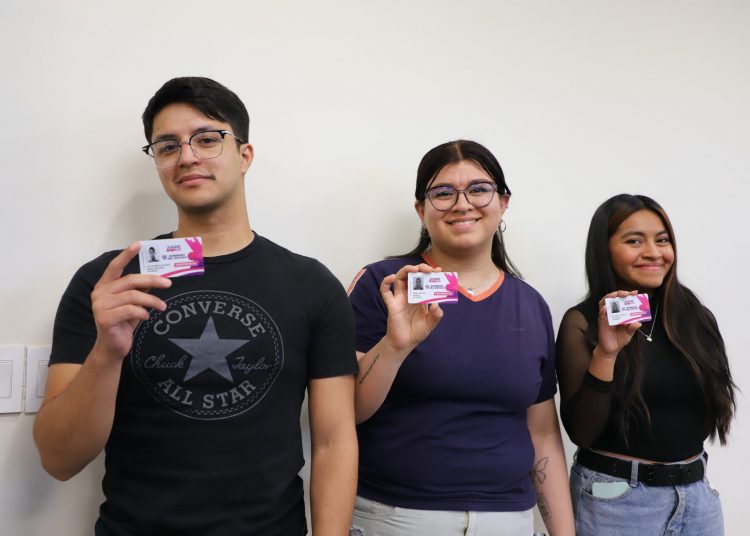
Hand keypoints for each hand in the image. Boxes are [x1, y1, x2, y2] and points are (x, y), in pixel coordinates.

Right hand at [91, 243, 171, 359]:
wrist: (112, 347)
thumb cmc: (123, 323)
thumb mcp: (133, 303)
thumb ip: (138, 290)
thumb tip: (155, 278)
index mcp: (105, 286)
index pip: (114, 266)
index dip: (126, 255)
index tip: (138, 244)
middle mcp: (99, 293)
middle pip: (130, 280)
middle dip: (152, 280)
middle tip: (168, 283)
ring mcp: (100, 305)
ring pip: (133, 296)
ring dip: (152, 301)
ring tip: (162, 307)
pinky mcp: (104, 318)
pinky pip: (131, 310)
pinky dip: (143, 312)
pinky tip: (147, 317)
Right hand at [380, 264, 443, 351]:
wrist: (405, 343)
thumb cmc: (417, 331)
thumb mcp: (431, 323)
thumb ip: (436, 314)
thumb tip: (436, 304)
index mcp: (420, 297)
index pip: (425, 281)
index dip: (431, 274)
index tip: (438, 270)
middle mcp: (410, 295)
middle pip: (412, 276)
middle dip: (420, 269)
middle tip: (428, 269)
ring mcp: (400, 298)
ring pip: (399, 279)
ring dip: (406, 271)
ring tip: (414, 269)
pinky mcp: (392, 304)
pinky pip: (385, 292)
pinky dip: (385, 282)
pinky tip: (391, 277)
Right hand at [596, 290, 641, 356]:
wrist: (611, 349)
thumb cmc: (620, 339)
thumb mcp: (629, 334)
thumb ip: (632, 328)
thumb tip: (638, 323)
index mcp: (620, 313)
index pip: (623, 301)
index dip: (629, 296)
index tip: (635, 292)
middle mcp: (612, 313)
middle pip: (613, 299)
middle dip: (619, 294)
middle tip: (626, 293)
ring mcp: (606, 317)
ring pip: (604, 303)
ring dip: (609, 298)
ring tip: (615, 295)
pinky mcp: (601, 323)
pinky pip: (601, 315)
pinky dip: (603, 311)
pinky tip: (606, 308)